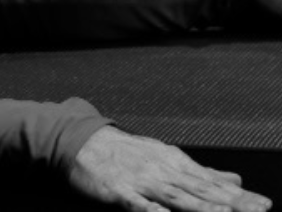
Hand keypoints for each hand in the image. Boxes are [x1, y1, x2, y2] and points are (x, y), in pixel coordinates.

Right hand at [66, 125, 271, 211]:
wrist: (83, 142)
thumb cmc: (127, 153)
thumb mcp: (166, 157)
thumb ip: (201, 172)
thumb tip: (234, 179)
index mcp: (174, 163)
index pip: (212, 182)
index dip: (239, 195)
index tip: (264, 204)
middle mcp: (162, 170)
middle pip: (201, 190)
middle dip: (231, 202)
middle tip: (258, 210)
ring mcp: (142, 181)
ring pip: (176, 196)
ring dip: (201, 206)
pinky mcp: (120, 192)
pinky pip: (139, 205)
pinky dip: (152, 211)